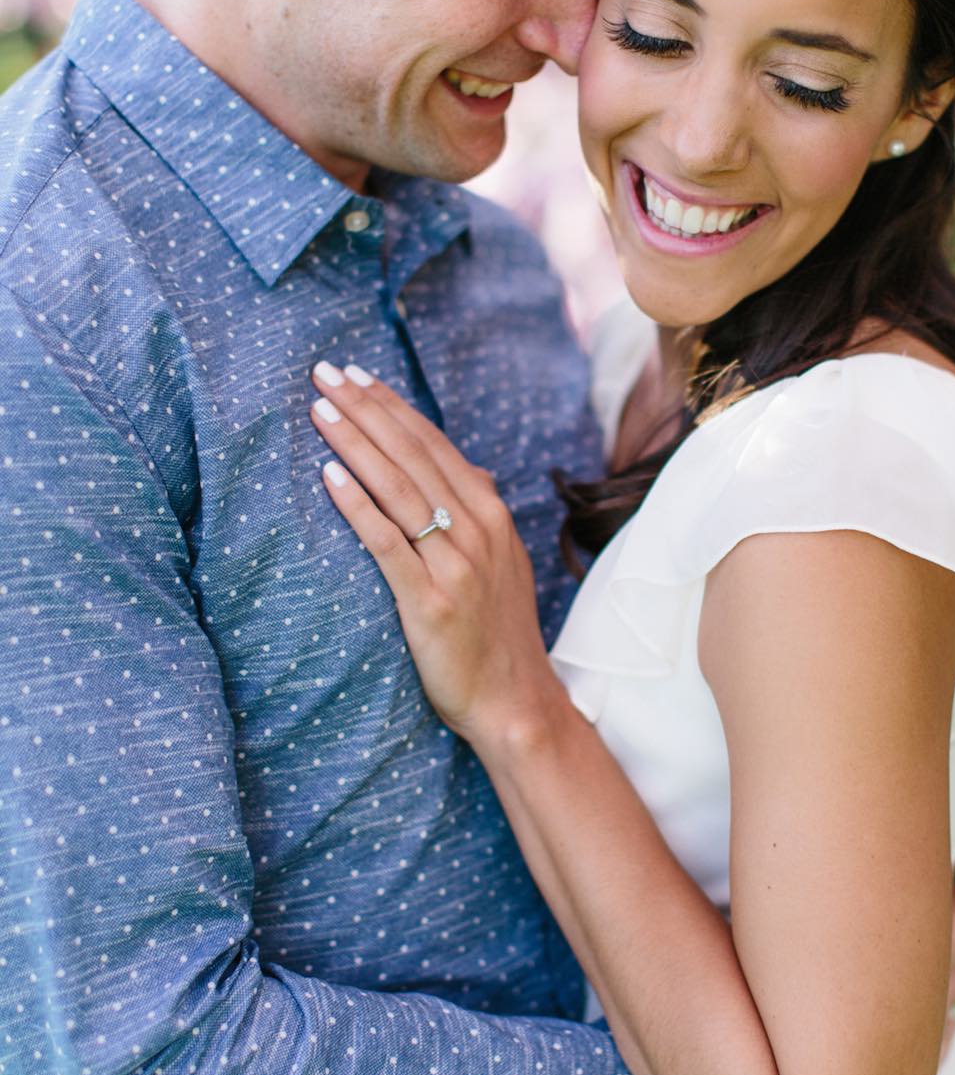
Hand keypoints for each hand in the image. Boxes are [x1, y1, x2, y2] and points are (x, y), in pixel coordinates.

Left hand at [309, 363, 563, 743]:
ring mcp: (455, 565)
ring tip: (319, 410)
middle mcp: (478, 530)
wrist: (515, 701)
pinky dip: (357, 506)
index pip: (434, 445)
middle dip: (366, 409)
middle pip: (413, 455)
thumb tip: (476, 472)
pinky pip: (388, 543)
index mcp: (492, 516)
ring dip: (356, 444)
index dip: (393, 406)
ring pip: (399, 489)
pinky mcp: (430, 602)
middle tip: (323, 372)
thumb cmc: (499, 634)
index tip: (356, 374)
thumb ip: (485, 515)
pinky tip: (328, 478)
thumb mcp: (504, 564)